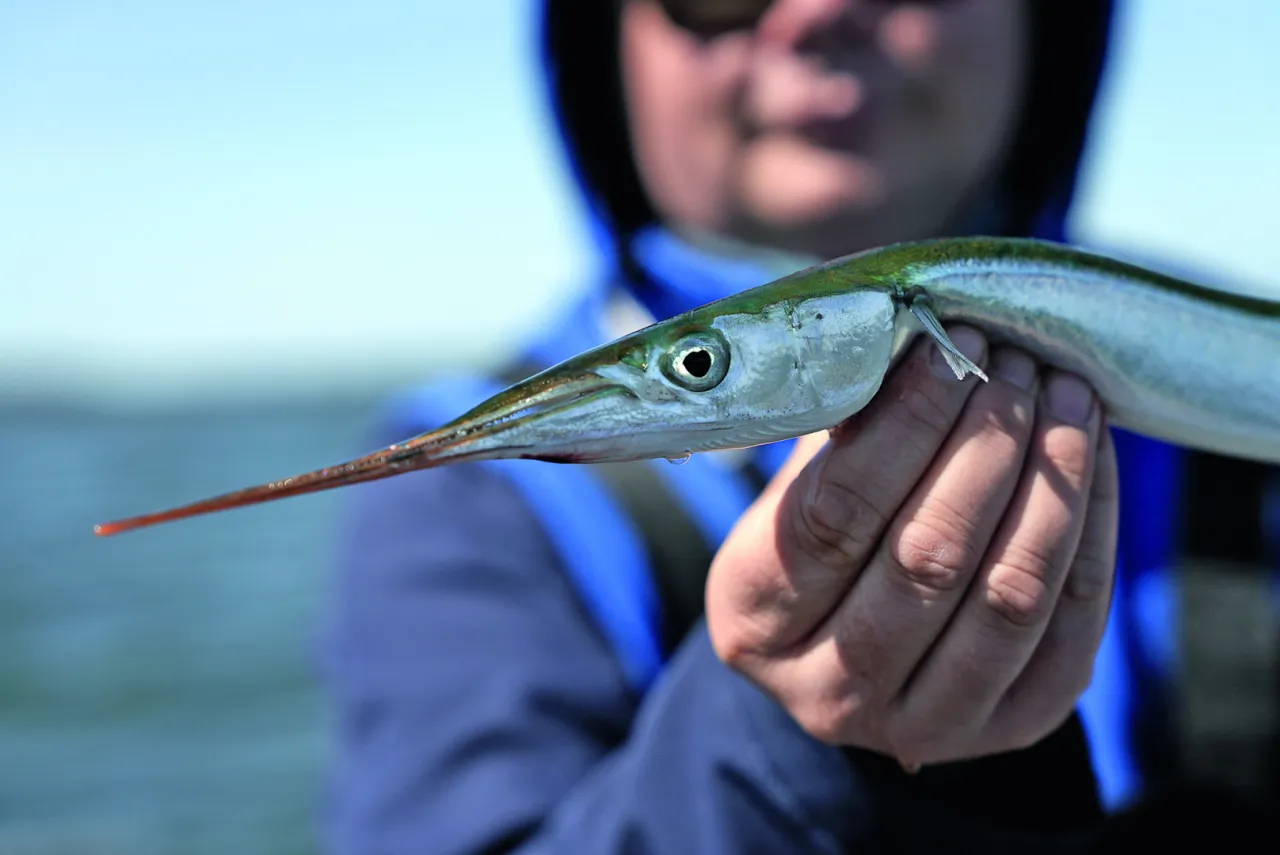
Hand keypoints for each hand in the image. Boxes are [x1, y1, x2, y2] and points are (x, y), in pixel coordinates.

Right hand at [705, 325, 1118, 767]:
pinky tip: (1090, 452)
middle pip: (927, 557)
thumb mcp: (795, 492)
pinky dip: (1092, 526)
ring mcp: (921, 724)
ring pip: (1009, 594)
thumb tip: (918, 337)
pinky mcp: (1009, 728)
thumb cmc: (817, 546)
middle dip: (985, 442)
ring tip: (1064, 394)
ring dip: (1051, 479)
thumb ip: (843, 432)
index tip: (947, 346)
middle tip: (1013, 361)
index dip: (903, 423)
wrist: (848, 658)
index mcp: (752, 620)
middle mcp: (826, 691)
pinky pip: (1073, 624)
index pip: (833, 516)